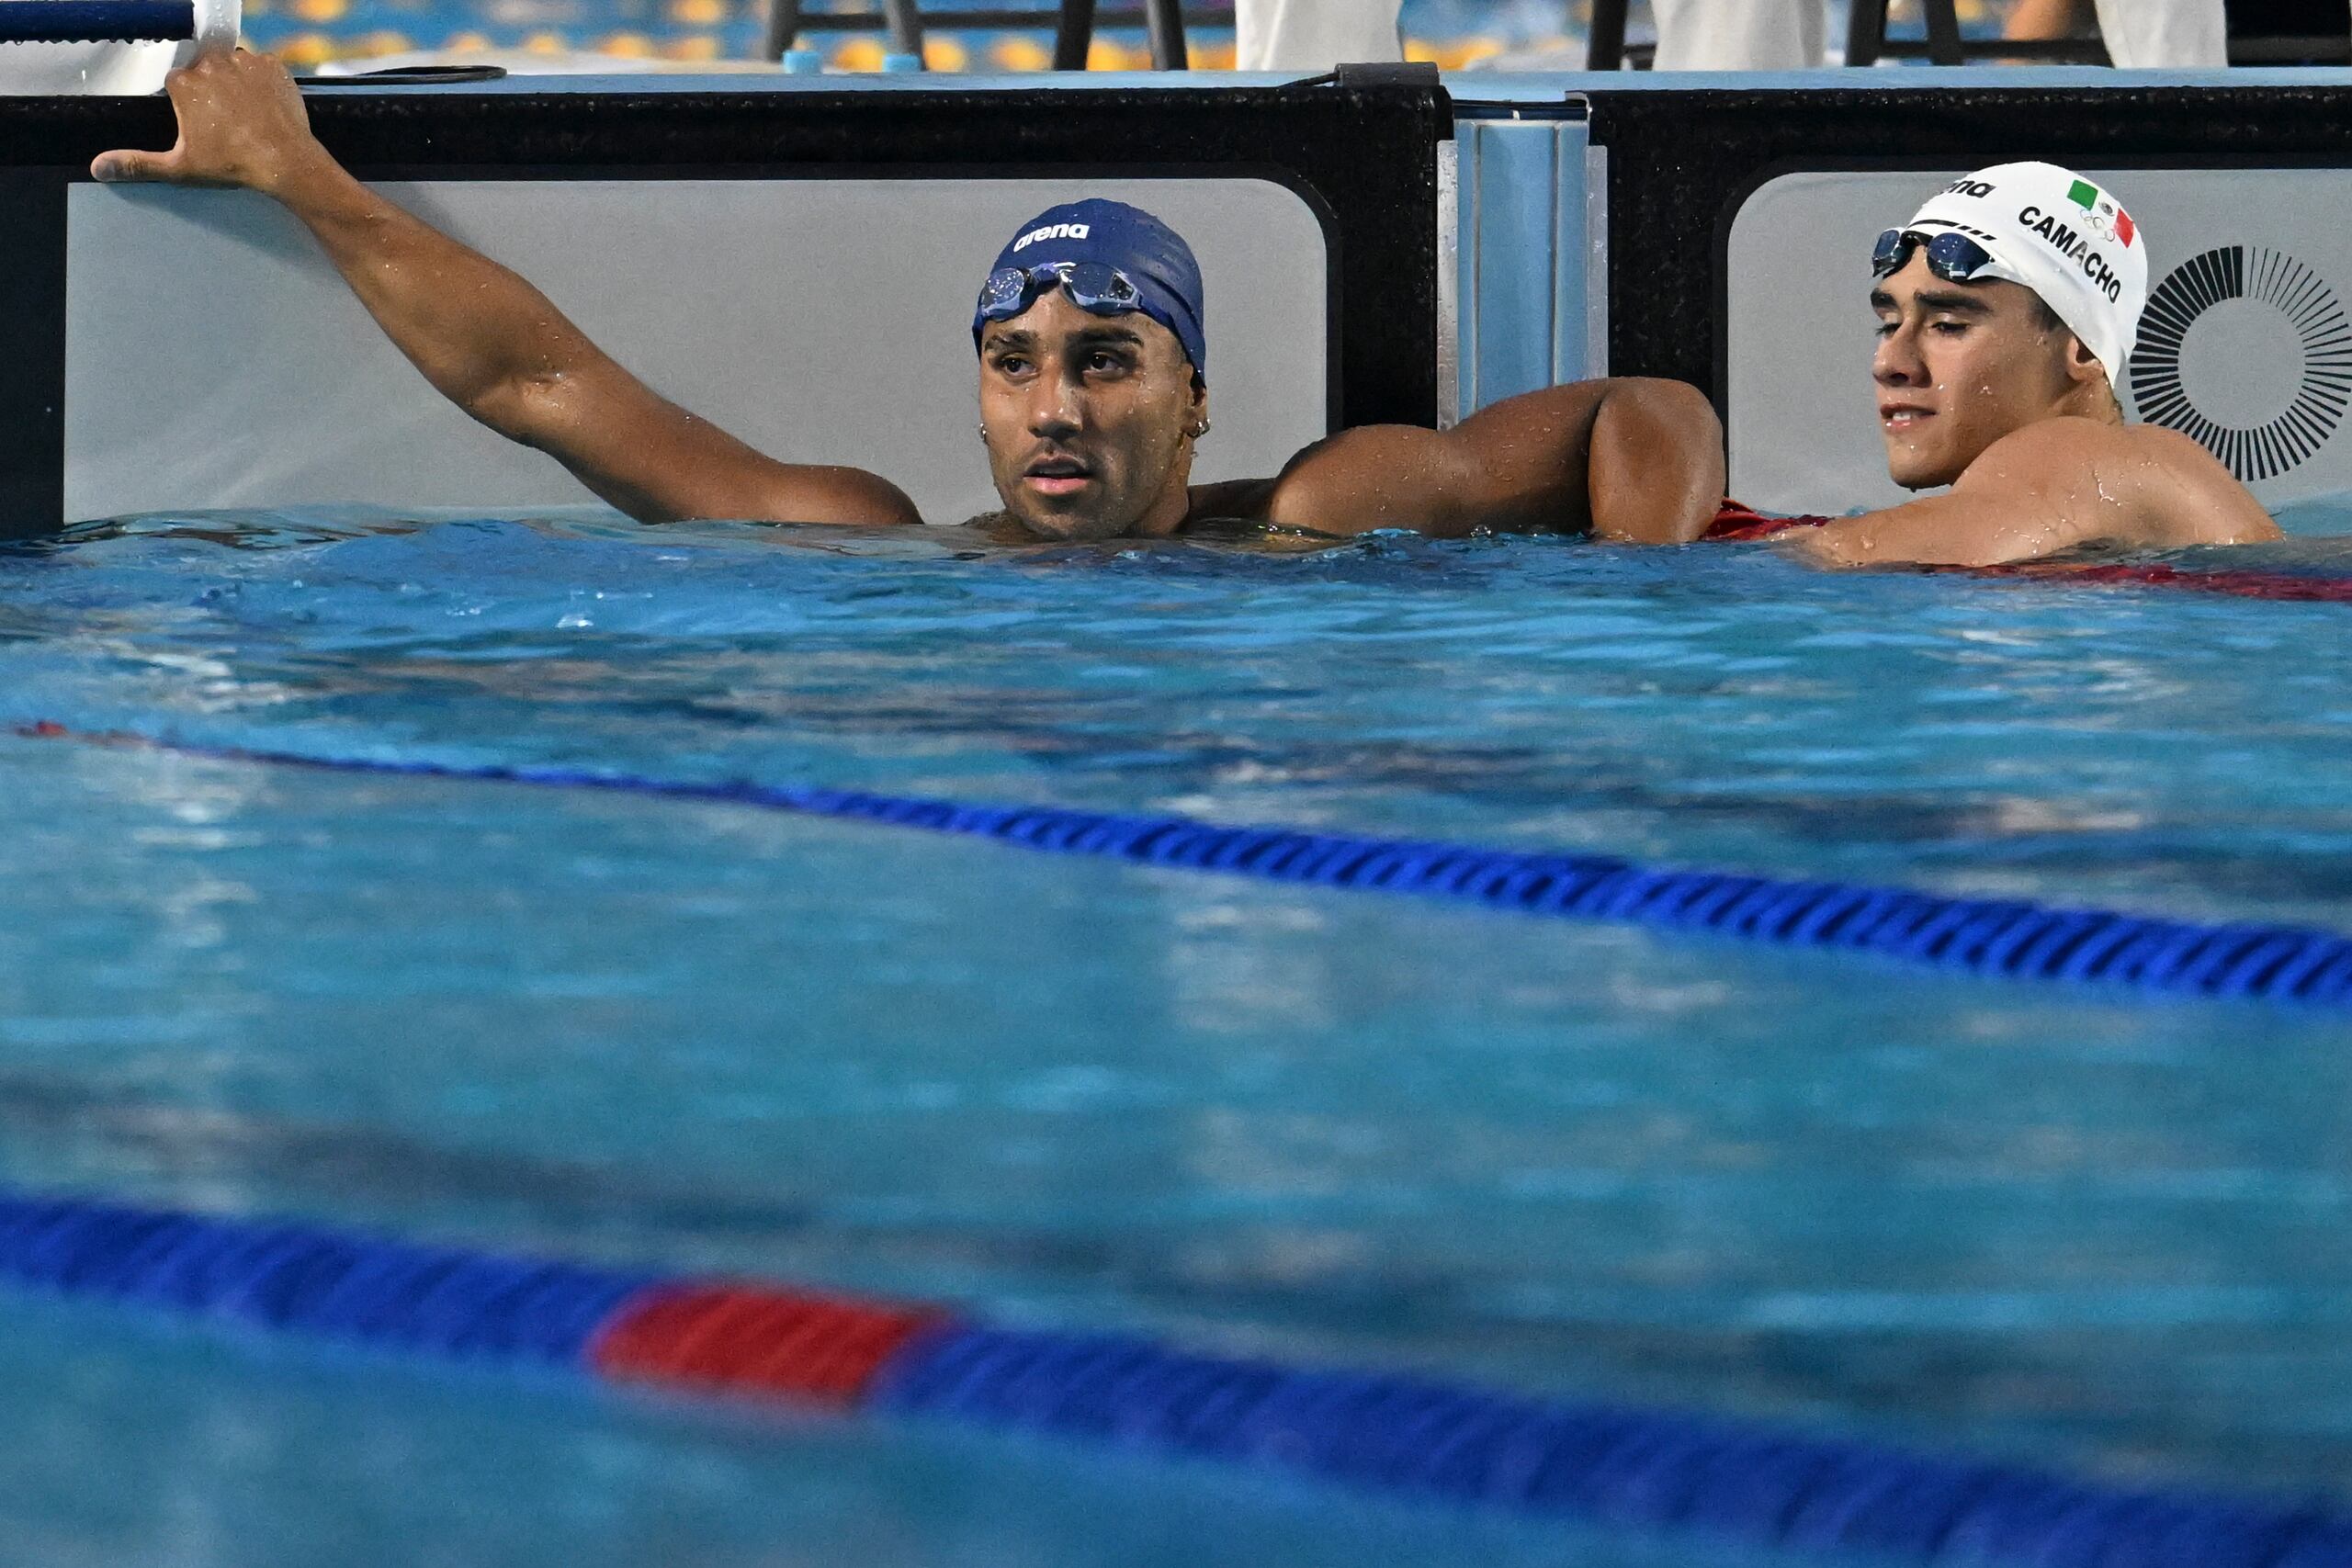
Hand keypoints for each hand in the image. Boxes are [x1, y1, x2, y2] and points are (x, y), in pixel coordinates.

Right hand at [91, 50, 327, 196]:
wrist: (285, 162)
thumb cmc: (232, 164)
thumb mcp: (179, 167)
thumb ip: (137, 163)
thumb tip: (99, 166)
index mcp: (184, 83)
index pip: (177, 83)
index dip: (188, 103)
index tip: (202, 122)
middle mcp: (211, 63)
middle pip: (204, 70)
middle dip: (211, 91)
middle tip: (225, 120)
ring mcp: (245, 62)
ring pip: (232, 66)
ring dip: (236, 83)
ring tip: (246, 114)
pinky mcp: (273, 66)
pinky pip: (262, 67)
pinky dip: (262, 82)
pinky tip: (265, 106)